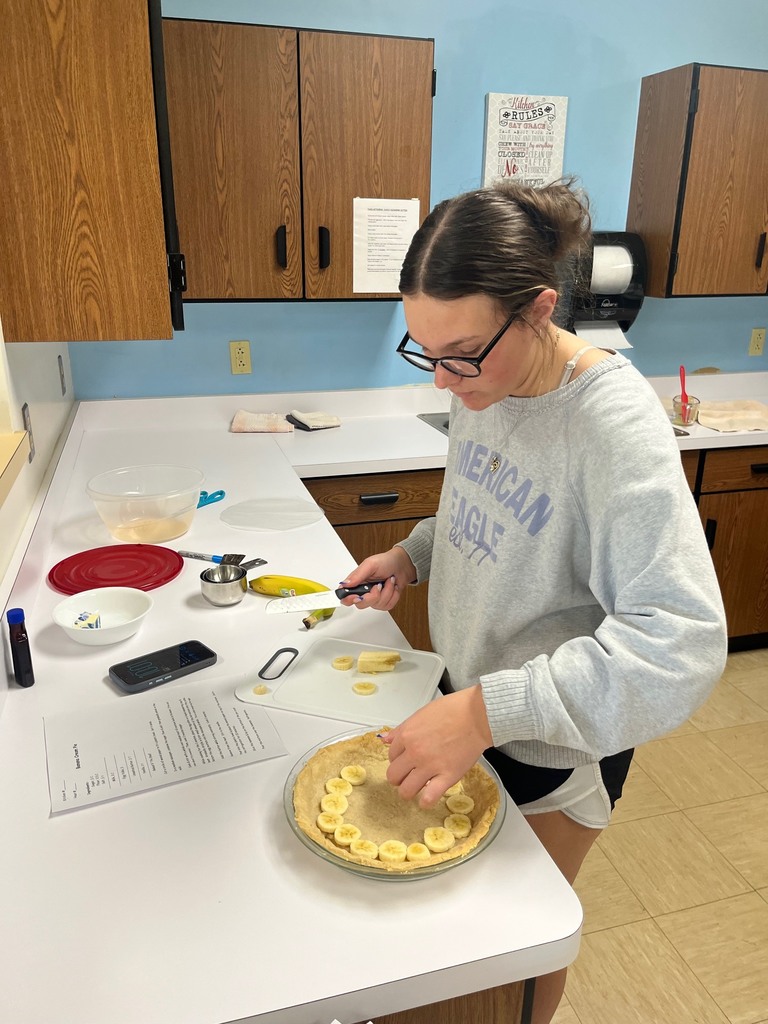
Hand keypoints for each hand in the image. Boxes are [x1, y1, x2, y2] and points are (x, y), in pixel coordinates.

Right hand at [338, 546, 416, 611]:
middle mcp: (364, 591)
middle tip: (378, 585)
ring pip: (376, 605)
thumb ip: (357, 575)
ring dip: (386, 592)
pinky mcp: (384, 602)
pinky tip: (393, 587)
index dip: (348, 599)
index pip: (345, 596)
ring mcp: (374, 598)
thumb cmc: (386, 562)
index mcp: (356, 582)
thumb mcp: (370, 564)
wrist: (402, 565)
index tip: (357, 596)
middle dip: (372, 596)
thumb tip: (345, 583)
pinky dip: (393, 596)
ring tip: (388, 581)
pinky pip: (387, 606)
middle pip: (361, 604)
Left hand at [382, 687, 492, 807]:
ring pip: (406, 790)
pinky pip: (428, 798)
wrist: (477, 716)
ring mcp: (430, 766)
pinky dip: (426, 802)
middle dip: (399, 777)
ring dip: (409, 791)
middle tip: (408, 775)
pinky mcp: (447, 777)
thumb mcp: (421, 714)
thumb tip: (385, 739)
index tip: (405, 760)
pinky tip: (428, 798)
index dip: (398, 759)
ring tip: (417, 788)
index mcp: (407, 735)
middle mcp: (415, 752)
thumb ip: (402, 729)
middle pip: (393, 776)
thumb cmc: (454, 710)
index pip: (391, 756)